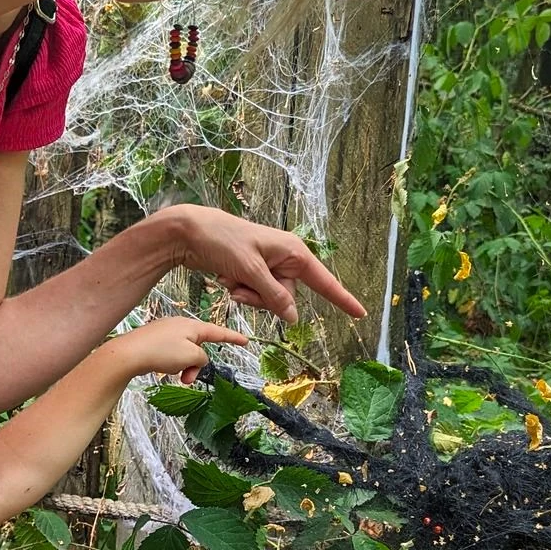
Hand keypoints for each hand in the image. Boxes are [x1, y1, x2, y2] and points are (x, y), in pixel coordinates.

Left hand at [119, 317, 248, 384]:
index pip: (218, 332)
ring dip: (185, 367)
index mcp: (192, 326)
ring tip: (175, 376)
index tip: (245, 341)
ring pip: (185, 353)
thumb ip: (202, 358)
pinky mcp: (154, 341)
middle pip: (199, 347)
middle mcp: (180, 325)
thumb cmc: (160, 352)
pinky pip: (172, 354)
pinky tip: (162, 369)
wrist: (128, 354)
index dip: (233, 338)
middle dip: (197, 365)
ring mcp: (166, 332)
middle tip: (188, 378)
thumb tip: (198, 359)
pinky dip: (173, 365)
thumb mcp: (190, 357)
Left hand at [169, 206, 365, 324]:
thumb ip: (273, 295)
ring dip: (247, 296)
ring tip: (228, 279)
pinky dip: (239, 290)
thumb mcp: (250, 271)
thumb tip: (293, 317)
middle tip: (238, 285)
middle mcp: (285, 259)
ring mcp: (268, 266)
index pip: (324, 281)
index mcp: (293, 252)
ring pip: (268, 299)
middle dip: (262, 299)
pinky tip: (224, 277)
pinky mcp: (253, 272)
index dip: (342, 299)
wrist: (190, 232)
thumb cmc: (222, 241)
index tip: (361, 314)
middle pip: (287, 297)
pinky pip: (254, 294)